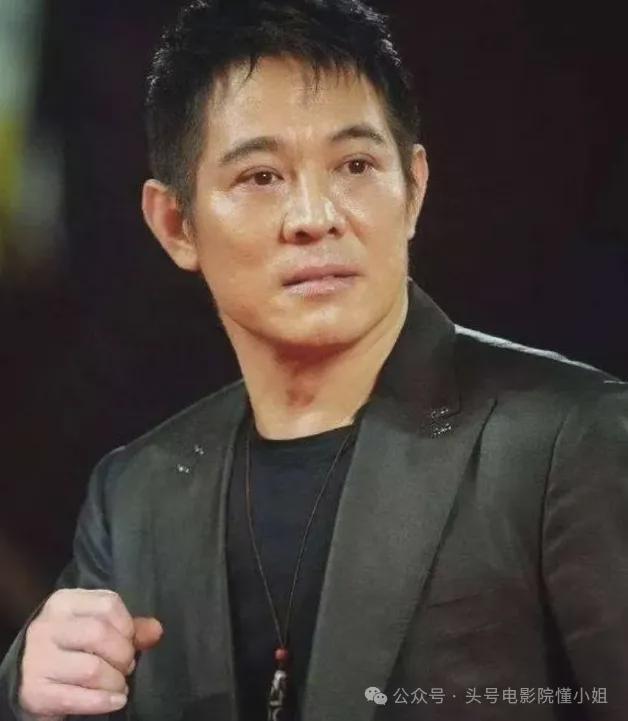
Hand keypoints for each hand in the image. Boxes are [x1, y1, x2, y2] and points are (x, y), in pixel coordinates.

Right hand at [18, 589, 162, 718]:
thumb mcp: (97, 628)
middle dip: (123, 655)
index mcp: (64, 602)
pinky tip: (116, 701)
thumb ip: (129, 627)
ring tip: (119, 685)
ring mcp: (37, 659)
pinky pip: (76, 699)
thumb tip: (156, 630)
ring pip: (91, 669)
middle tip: (126, 666)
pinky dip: (103, 702)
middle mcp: (47, 626)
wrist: (30, 678)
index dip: (128, 626)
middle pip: (100, 634)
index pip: (108, 604)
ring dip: (115, 681)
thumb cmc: (72, 648)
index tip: (129, 641)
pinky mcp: (34, 692)